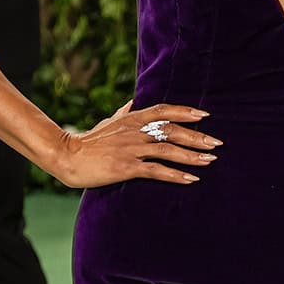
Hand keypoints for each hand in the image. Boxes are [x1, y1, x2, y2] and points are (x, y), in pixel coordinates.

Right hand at [53, 101, 220, 188]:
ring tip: (210, 161)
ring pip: (168, 149)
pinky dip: (176, 175)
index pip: (164, 110)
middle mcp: (134, 131)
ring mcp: (131, 149)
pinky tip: (191, 179)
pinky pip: (156, 171)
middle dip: (197, 136)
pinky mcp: (126, 167)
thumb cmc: (88, 141)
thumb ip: (124, 114)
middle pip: (172, 130)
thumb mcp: (108, 122)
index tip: (204, 115)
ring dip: (192, 156)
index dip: (185, 112)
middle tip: (216, 143)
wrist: (67, 156)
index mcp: (131, 118)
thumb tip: (132, 104)